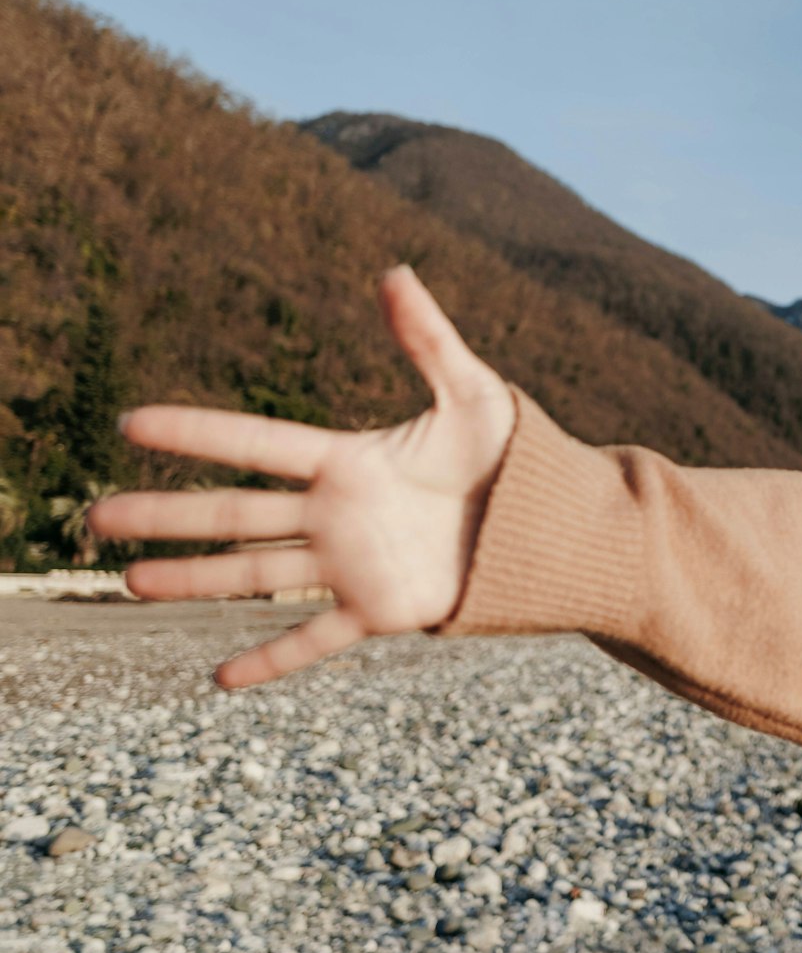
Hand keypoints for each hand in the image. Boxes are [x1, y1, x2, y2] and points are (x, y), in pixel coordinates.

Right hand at [87, 265, 518, 689]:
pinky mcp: (383, 611)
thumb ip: (428, 339)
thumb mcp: (473, 393)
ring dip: (196, 579)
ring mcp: (354, 565)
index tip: (133, 423)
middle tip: (98, 517)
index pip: (259, 442)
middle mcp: (337, 514)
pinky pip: (316, 639)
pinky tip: (221, 680)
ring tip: (133, 581)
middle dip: (167, 515)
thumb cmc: (515, 455)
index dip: (199, 432)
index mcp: (351, 459)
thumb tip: (395, 272)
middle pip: (236, 512)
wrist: (552, 524)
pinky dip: (271, 658)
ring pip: (257, 574)